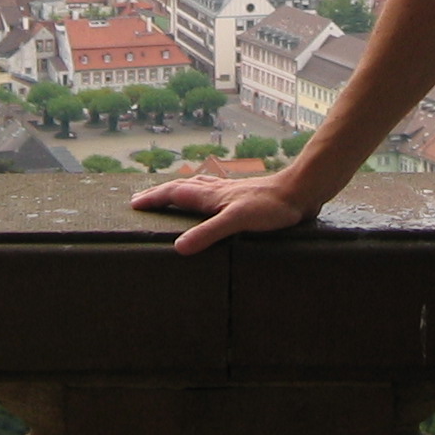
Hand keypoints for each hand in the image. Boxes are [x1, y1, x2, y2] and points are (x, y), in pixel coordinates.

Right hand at [129, 176, 314, 254]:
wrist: (300, 192)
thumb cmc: (271, 207)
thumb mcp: (237, 222)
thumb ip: (208, 233)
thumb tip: (178, 247)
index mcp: (210, 195)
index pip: (174, 194)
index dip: (153, 199)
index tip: (133, 203)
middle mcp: (217, 190)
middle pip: (181, 187)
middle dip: (160, 193)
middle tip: (141, 198)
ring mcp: (230, 192)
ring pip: (197, 187)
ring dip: (179, 190)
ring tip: (169, 194)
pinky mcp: (244, 197)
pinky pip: (213, 191)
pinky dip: (201, 193)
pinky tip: (211, 198)